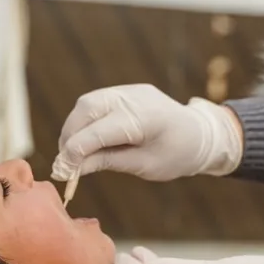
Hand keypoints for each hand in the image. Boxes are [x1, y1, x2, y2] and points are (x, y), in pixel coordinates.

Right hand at [51, 84, 242, 181]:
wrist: (202, 134)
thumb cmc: (177, 155)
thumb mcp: (144, 166)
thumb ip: (108, 162)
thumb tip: (73, 168)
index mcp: (145, 119)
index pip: (98, 132)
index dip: (75, 152)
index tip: (62, 172)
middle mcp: (135, 98)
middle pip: (87, 109)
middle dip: (70, 136)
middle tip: (64, 163)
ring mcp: (130, 90)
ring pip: (87, 103)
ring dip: (74, 127)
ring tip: (72, 153)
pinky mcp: (127, 91)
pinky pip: (97, 101)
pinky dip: (85, 120)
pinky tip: (85, 139)